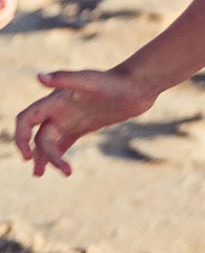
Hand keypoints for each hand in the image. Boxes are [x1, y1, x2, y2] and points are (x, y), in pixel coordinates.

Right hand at [13, 68, 158, 176]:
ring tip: (41, 175)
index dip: (21, 137)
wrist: (135, 86)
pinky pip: (65, 142)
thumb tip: (38, 77)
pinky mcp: (83, 125)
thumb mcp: (89, 81)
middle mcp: (58, 111)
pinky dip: (60, 154)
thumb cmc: (112, 81)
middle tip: (45, 174)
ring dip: (45, 158)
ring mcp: (70, 119)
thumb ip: (64, 79)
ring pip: (50, 142)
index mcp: (54, 101)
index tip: (27, 156)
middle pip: (40, 137)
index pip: (26, 120)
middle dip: (41, 156)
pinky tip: (62, 169)